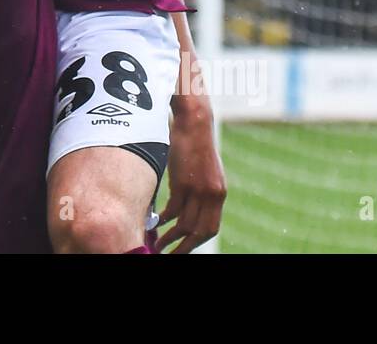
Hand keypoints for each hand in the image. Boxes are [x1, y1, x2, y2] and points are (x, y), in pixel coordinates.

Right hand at [156, 106, 226, 252]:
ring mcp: (198, 189)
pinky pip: (173, 210)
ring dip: (171, 237)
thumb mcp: (203, 171)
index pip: (210, 227)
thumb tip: (186, 209)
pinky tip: (157, 223)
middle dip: (185, 246)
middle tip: (172, 254)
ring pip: (185, 224)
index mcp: (219, 193)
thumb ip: (200, 190)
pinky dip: (164, 220)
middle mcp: (213, 195)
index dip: (197, 241)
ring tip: (158, 244)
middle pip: (200, 231)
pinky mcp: (183, 182)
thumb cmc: (194, 143)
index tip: (185, 248)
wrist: (194, 122)